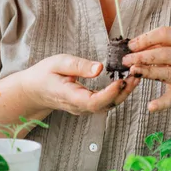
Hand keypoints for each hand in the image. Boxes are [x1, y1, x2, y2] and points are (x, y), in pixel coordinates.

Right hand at [19, 54, 140, 114]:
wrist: (34, 90)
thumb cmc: (45, 74)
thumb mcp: (58, 62)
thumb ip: (79, 66)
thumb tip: (100, 68)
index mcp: (70, 96)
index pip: (93, 101)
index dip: (109, 93)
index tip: (121, 80)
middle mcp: (79, 107)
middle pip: (106, 105)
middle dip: (124, 91)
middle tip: (136, 73)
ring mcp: (84, 108)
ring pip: (109, 105)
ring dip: (124, 91)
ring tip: (135, 74)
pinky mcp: (89, 105)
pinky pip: (106, 102)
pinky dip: (119, 91)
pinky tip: (126, 79)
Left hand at [121, 26, 170, 111]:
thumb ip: (157, 45)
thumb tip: (131, 47)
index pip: (165, 34)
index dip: (147, 38)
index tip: (131, 45)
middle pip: (165, 54)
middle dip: (143, 56)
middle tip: (125, 59)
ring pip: (167, 73)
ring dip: (148, 72)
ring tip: (132, 71)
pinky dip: (161, 103)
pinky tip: (150, 106)